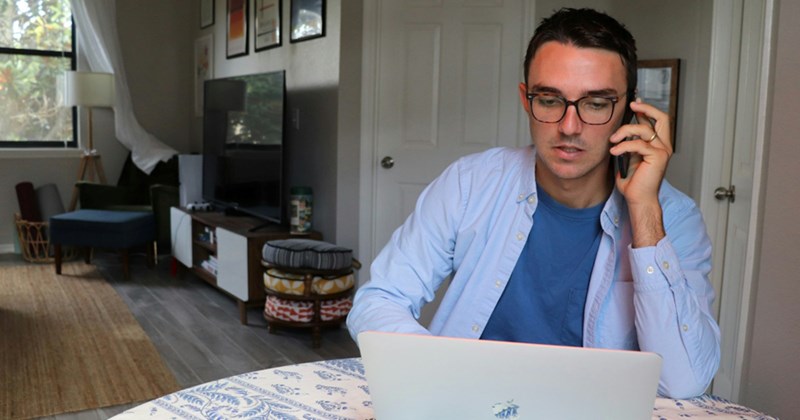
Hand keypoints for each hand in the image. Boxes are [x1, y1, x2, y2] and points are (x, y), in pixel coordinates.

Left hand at [609, 99, 672, 246]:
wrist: (638, 198)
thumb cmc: (633, 182)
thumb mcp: (628, 156)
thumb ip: (629, 143)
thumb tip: (620, 131)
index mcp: (658, 144)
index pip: (657, 121)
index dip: (646, 110)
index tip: (634, 103)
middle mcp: (664, 146)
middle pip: (662, 118)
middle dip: (646, 108)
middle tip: (632, 106)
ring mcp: (663, 151)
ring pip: (644, 129)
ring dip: (624, 131)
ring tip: (613, 140)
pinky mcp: (658, 157)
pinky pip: (638, 144)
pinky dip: (623, 146)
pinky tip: (614, 151)